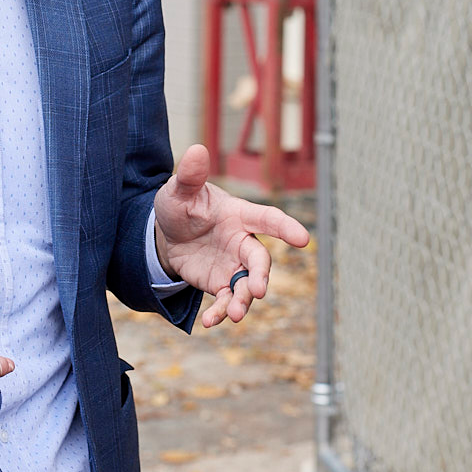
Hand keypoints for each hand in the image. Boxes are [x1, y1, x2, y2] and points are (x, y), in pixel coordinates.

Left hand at [153, 144, 311, 327]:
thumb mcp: (179, 190)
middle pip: (259, 260)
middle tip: (258, 291)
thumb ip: (189, 175)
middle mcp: (241, 241)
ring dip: (243, 301)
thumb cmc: (180, 205)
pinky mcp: (220, 283)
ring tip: (233, 315)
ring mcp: (233, 265)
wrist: (167, 234)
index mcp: (239, 215)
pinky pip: (226, 300)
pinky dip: (220, 312)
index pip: (267, 219)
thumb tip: (196, 149)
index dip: (286, 228)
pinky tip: (209, 322)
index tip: (304, 240)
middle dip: (261, 276)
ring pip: (246, 285)